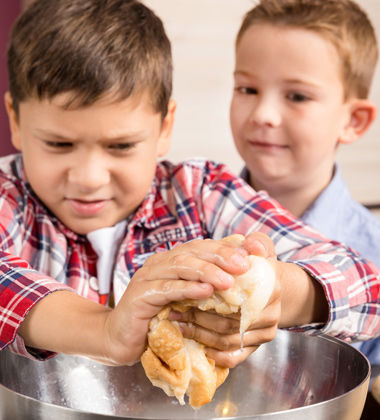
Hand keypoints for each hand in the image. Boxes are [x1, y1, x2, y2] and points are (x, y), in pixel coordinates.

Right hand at [102, 238, 251, 364]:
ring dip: (206, 271)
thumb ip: (204, 287)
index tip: (249, 256)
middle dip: (220, 256)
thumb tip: (236, 281)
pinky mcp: (140, 295)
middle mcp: (159, 263)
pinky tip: (205, 291)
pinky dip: (187, 288)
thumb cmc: (159, 318)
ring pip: (180, 266)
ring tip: (228, 280)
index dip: (225, 249)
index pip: (201, 247)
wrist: (121, 338)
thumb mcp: (185, 300)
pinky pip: (166, 288)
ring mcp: (148, 276)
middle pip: (192, 251)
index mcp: (172, 260)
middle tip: (242, 265)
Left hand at [168, 232, 280, 367]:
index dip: (210, 294)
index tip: (187, 290)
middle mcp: (271, 314)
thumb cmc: (258, 266)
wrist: (269, 288)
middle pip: (229, 320)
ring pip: (226, 340)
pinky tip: (194, 340)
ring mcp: (264, 334)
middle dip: (198, 315)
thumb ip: (257, 243)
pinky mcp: (255, 348)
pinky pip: (231, 357)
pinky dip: (211, 352)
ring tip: (178, 321)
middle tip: (174, 308)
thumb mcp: (260, 248)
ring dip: (199, 332)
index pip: (238, 295)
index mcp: (272, 287)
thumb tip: (251, 245)